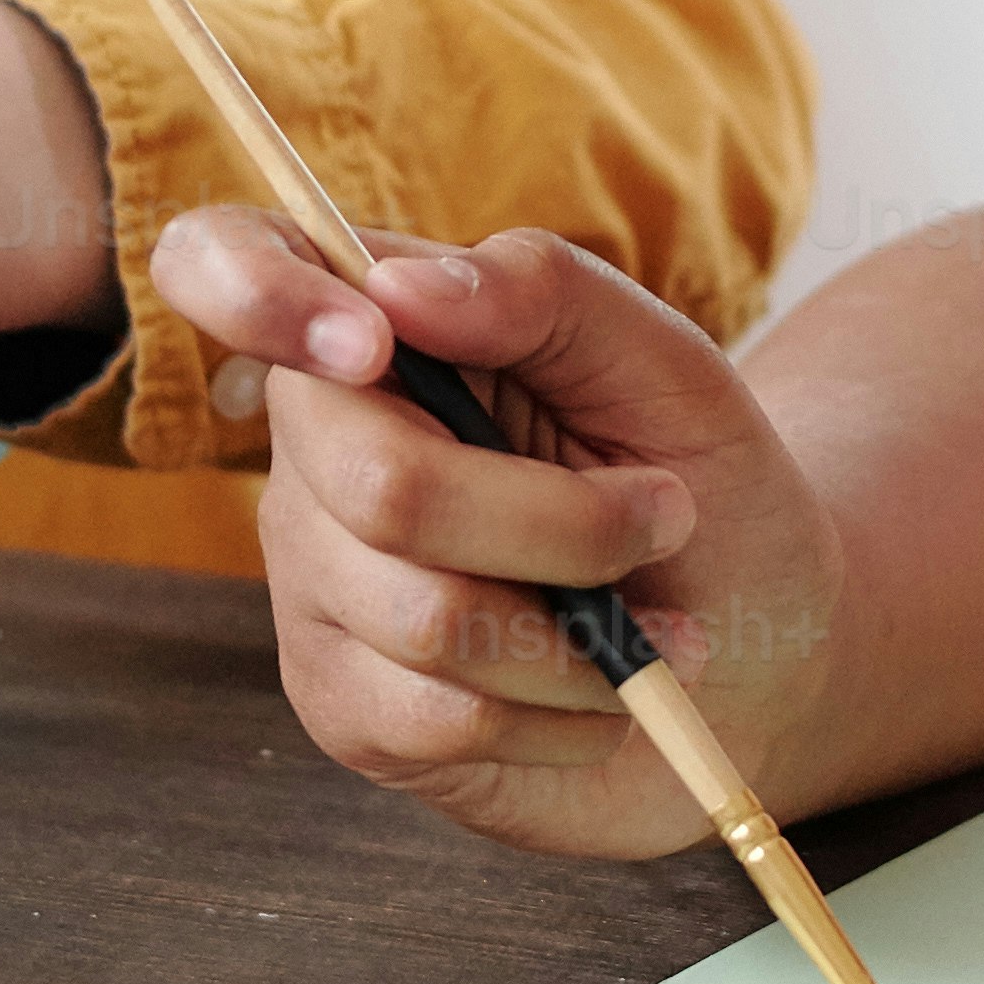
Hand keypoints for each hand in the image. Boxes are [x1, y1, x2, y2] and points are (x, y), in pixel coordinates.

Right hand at [153, 202, 825, 863]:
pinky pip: (436, 720)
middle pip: (384, 486)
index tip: (374, 343)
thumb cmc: (702, 483)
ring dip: (586, 638)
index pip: (223, 263)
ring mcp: (315, 583)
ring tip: (659, 632)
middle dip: (567, 525)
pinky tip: (601, 696)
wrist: (760, 648)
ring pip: (425, 618)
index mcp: (375, 329)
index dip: (256, 292)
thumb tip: (398, 287)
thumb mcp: (664, 365)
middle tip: (666, 520)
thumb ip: (542, 295)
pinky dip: (561, 714)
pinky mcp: (343, 704)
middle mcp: (316, 448)